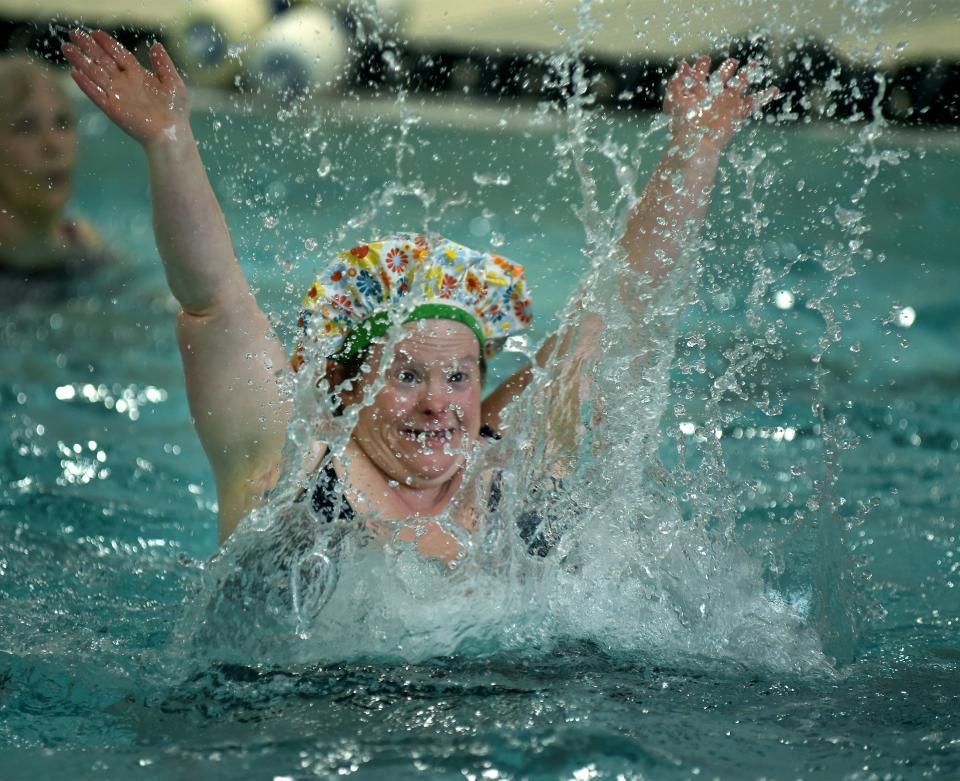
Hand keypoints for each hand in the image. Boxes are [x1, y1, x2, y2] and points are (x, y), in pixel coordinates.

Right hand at [62, 30, 189, 148]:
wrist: (172, 134)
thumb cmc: (176, 111)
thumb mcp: (173, 83)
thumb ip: (163, 64)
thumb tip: (155, 45)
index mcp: (138, 75)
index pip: (119, 55)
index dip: (108, 43)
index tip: (95, 32)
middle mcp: (125, 83)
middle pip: (103, 61)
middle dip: (88, 47)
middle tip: (74, 33)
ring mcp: (117, 96)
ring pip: (95, 74)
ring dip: (81, 61)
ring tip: (66, 48)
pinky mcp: (113, 110)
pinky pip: (97, 95)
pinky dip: (86, 85)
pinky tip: (75, 73)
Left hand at [664, 55, 776, 153]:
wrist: (694, 143)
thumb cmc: (682, 125)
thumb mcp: (674, 101)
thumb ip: (677, 82)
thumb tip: (682, 66)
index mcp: (697, 95)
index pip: (700, 77)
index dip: (701, 68)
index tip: (704, 59)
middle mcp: (713, 99)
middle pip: (721, 80)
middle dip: (726, 70)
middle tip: (732, 62)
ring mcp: (726, 106)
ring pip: (739, 87)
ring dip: (747, 76)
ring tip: (754, 66)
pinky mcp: (737, 114)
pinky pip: (752, 104)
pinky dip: (764, 97)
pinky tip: (774, 90)